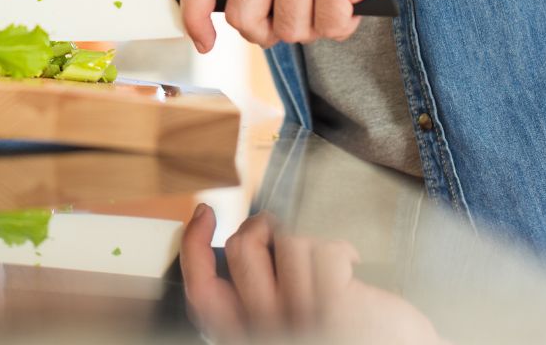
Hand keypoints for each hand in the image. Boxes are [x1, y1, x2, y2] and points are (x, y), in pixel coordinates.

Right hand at [180, 205, 448, 343]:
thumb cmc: (347, 335)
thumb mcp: (289, 321)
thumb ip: (260, 293)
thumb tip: (244, 239)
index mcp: (245, 334)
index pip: (201, 288)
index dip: (193, 245)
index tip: (204, 213)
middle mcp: (265, 332)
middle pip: (242, 249)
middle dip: (265, 226)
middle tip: (284, 234)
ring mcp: (300, 320)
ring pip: (287, 242)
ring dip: (311, 242)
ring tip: (328, 262)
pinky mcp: (334, 305)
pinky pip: (322, 247)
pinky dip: (340, 248)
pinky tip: (351, 264)